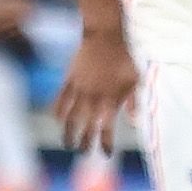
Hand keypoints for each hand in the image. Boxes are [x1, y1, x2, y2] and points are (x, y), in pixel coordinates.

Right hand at [53, 25, 138, 151]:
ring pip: (70, 116)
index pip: (106, 128)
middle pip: (86, 126)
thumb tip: (134, 123)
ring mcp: (79, 89)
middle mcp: (93, 97)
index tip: (105, 153)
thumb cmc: (123, 58)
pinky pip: (61, 98)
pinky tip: (56, 119)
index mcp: (111, 99)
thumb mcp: (135, 79)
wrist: (103, 36)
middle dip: (84, 142)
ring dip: (68, 132)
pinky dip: (58, 110)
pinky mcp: (69, 79)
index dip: (105, 143)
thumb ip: (134, 102)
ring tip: (67, 143)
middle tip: (83, 153)